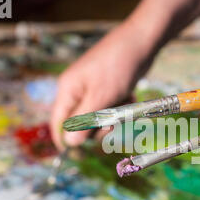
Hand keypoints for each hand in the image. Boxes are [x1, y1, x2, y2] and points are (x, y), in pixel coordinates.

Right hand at [50, 23, 151, 150]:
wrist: (141, 43)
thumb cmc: (117, 67)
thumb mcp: (100, 98)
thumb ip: (84, 122)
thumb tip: (69, 143)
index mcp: (68, 90)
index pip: (58, 122)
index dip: (64, 140)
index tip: (76, 156)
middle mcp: (78, 91)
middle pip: (82, 124)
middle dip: (99, 127)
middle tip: (113, 122)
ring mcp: (93, 90)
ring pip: (100, 117)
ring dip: (114, 117)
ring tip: (125, 105)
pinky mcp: (108, 89)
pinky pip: (112, 108)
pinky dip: (122, 107)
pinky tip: (130, 97)